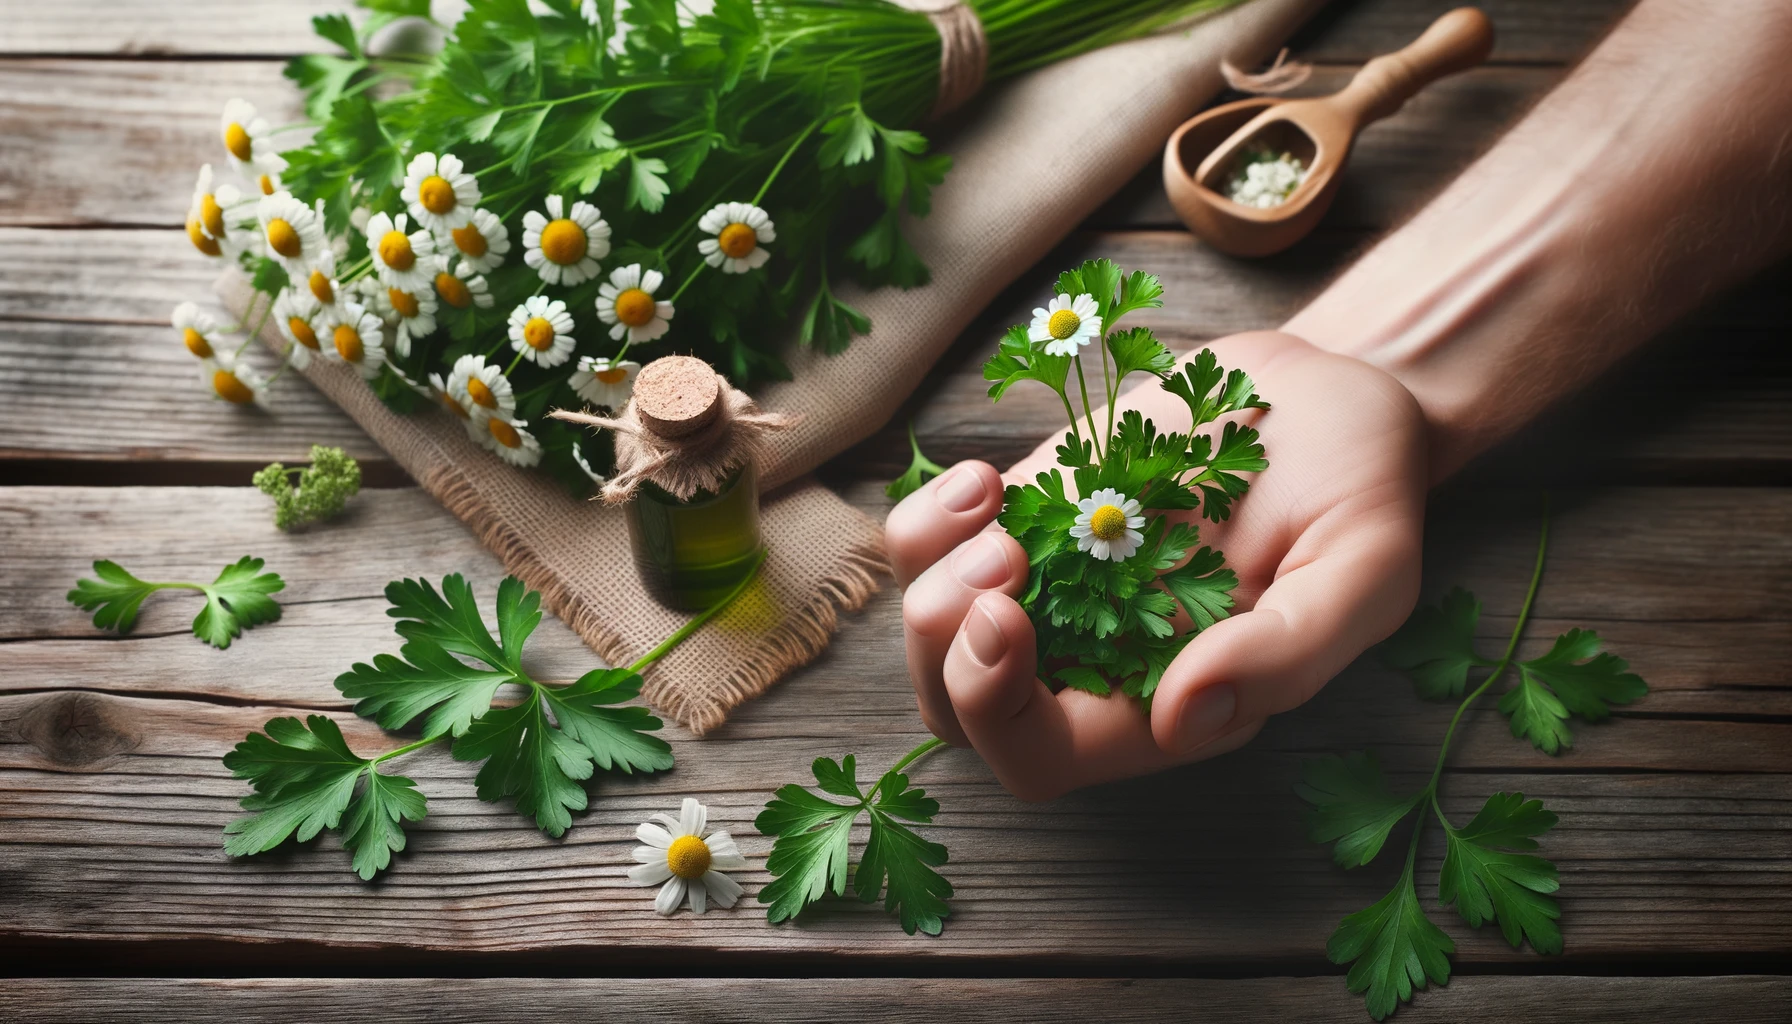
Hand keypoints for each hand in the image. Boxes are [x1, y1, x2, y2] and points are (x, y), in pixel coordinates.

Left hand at [887, 331, 1428, 799]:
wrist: (1330, 395)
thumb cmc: (1357, 493)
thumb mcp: (1362, 573)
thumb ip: (1285, 656)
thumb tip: (1180, 720)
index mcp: (1164, 704)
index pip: (1040, 757)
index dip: (1000, 711)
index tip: (1009, 616)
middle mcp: (1091, 659)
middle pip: (958, 710)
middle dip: (944, 646)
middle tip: (1002, 557)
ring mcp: (1048, 584)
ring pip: (931, 631)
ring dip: (931, 578)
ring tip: (992, 509)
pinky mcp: (1026, 513)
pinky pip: (931, 547)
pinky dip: (929, 520)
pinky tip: (984, 481)